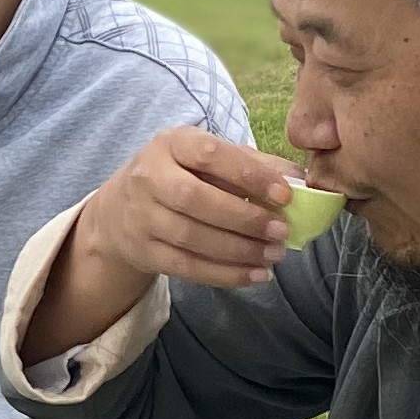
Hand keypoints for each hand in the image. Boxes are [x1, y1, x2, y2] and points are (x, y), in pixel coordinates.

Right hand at [80, 126, 297, 292]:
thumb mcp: (208, 159)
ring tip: (274, 255)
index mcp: (171, 144)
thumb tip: (300, 180)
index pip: (210, 155)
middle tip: (282, 232)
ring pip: (191, 238)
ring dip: (239, 250)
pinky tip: (255, 275)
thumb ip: (253, 164)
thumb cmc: (179, 176)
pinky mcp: (144, 251)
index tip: (285, 195)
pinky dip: (225, 274)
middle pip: (195, 199)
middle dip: (244, 219)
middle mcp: (149, 177)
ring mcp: (142, 216)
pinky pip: (187, 267)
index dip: (249, 175)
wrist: (119, 211)